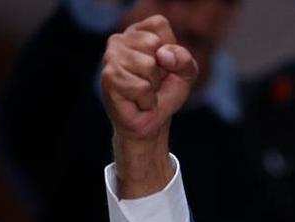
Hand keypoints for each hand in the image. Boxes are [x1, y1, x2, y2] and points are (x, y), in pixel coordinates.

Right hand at [102, 14, 196, 140]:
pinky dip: (147, 100)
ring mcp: (110, 58)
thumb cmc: (165, 94)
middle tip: (153, 83)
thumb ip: (184, 59)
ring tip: (144, 93)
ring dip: (153, 86)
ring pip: (148, 65)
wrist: (151, 123)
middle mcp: (119, 40)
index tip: (164, 66)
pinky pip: (142, 87)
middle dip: (161, 70)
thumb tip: (163, 55)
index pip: (158, 24)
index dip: (170, 49)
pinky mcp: (109, 78)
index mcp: (137, 32)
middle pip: (153, 44)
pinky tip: (137, 102)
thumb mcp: (185, 73)